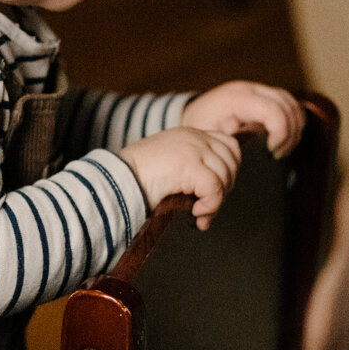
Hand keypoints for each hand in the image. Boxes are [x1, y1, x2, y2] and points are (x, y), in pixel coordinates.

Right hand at [122, 124, 240, 229]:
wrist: (116, 181)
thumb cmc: (137, 180)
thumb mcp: (170, 166)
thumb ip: (193, 168)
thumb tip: (219, 190)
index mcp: (190, 134)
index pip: (228, 145)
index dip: (229, 169)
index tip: (214, 190)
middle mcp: (194, 137)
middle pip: (232, 160)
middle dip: (225, 187)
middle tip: (208, 205)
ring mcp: (193, 148)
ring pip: (225, 176)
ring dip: (216, 200)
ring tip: (200, 213)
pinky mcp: (190, 164)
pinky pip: (215, 188)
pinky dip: (210, 206)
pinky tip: (196, 214)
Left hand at [182, 81, 303, 157]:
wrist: (193, 114)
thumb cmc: (199, 129)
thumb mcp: (209, 138)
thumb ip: (231, 142)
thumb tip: (252, 146)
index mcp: (235, 99)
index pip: (273, 110)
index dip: (281, 132)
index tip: (272, 151)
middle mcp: (249, 88)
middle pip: (287, 105)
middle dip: (289, 133)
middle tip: (277, 153)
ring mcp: (257, 89)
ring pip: (291, 103)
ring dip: (294, 127)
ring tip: (280, 148)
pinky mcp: (263, 94)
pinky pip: (288, 103)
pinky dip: (292, 121)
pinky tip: (282, 138)